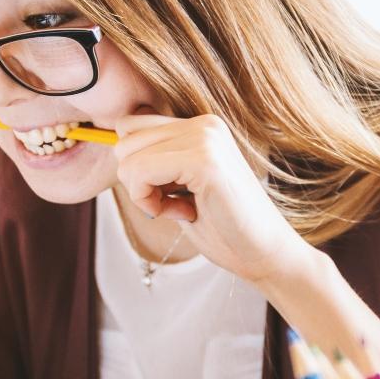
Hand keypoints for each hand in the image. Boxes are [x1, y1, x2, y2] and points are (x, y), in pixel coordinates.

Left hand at [112, 112, 313, 284]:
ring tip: (181, 208)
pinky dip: (148, 201)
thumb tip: (115, 146)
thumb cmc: (224, 227)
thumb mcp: (182, 186)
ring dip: (143, 193)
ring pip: (128, 157)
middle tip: (173, 204)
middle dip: (137, 180)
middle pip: (124, 140)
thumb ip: (157, 162)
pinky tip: (182, 213)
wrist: (265, 254)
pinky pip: (140, 172)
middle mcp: (204, 124)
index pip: (131, 127)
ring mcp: (206, 138)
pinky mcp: (204, 160)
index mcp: (201, 126)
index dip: (136, 167)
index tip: (166, 194)